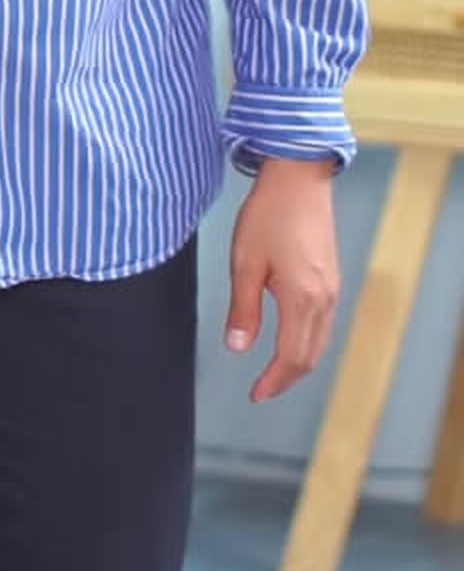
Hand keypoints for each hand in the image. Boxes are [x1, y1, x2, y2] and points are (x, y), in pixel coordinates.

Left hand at [225, 156, 339, 402]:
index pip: (292, 358)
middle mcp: (324, 298)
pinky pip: (323, 323)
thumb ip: (243, 308)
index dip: (274, 381)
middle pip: (310, 355)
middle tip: (263, 388)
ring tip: (274, 370)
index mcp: (303, 299)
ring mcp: (332, 287)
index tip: (255, 394)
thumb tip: (238, 347)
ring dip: (299, 361)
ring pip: (320, 341)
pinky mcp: (331, 275)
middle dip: (286, 378)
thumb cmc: (269, 213)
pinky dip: (308, 341)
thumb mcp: (245, 261)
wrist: (298, 175)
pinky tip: (291, 337)